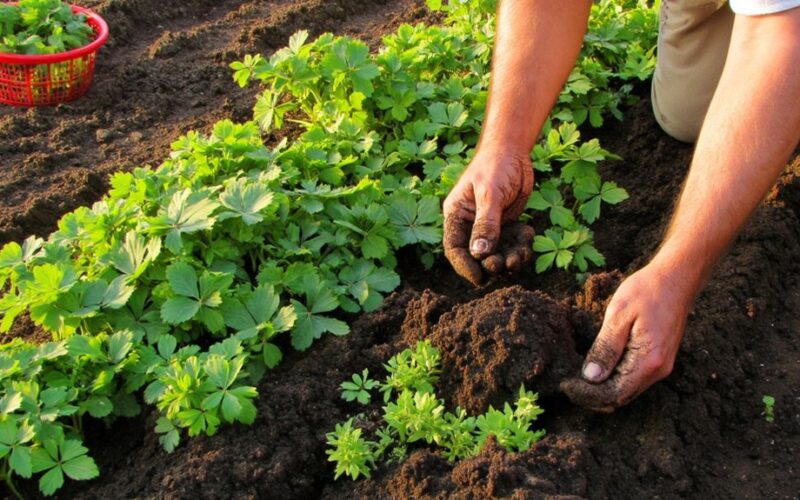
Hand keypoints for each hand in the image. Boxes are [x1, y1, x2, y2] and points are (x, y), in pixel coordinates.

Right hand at [442, 149, 534, 285]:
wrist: (514, 150)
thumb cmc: (495, 166)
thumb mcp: (490, 194)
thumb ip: (486, 224)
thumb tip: (479, 254)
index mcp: (456, 215)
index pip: (455, 248)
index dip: (465, 266)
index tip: (480, 279)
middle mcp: (470, 224)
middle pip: (477, 256)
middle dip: (493, 263)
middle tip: (507, 264)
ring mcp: (489, 226)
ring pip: (498, 253)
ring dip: (511, 257)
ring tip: (523, 252)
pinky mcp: (505, 225)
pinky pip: (512, 244)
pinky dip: (522, 244)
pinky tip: (529, 233)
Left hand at [561, 263, 693, 411]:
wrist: (677, 279)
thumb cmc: (647, 291)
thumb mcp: (618, 315)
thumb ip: (605, 347)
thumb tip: (591, 377)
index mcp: (648, 360)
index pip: (615, 394)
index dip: (589, 395)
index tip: (567, 386)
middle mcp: (659, 370)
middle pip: (622, 397)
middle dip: (594, 395)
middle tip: (569, 383)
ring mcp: (662, 366)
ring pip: (628, 390)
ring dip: (604, 388)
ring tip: (580, 376)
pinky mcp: (661, 360)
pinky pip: (635, 378)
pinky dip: (616, 378)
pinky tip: (600, 365)